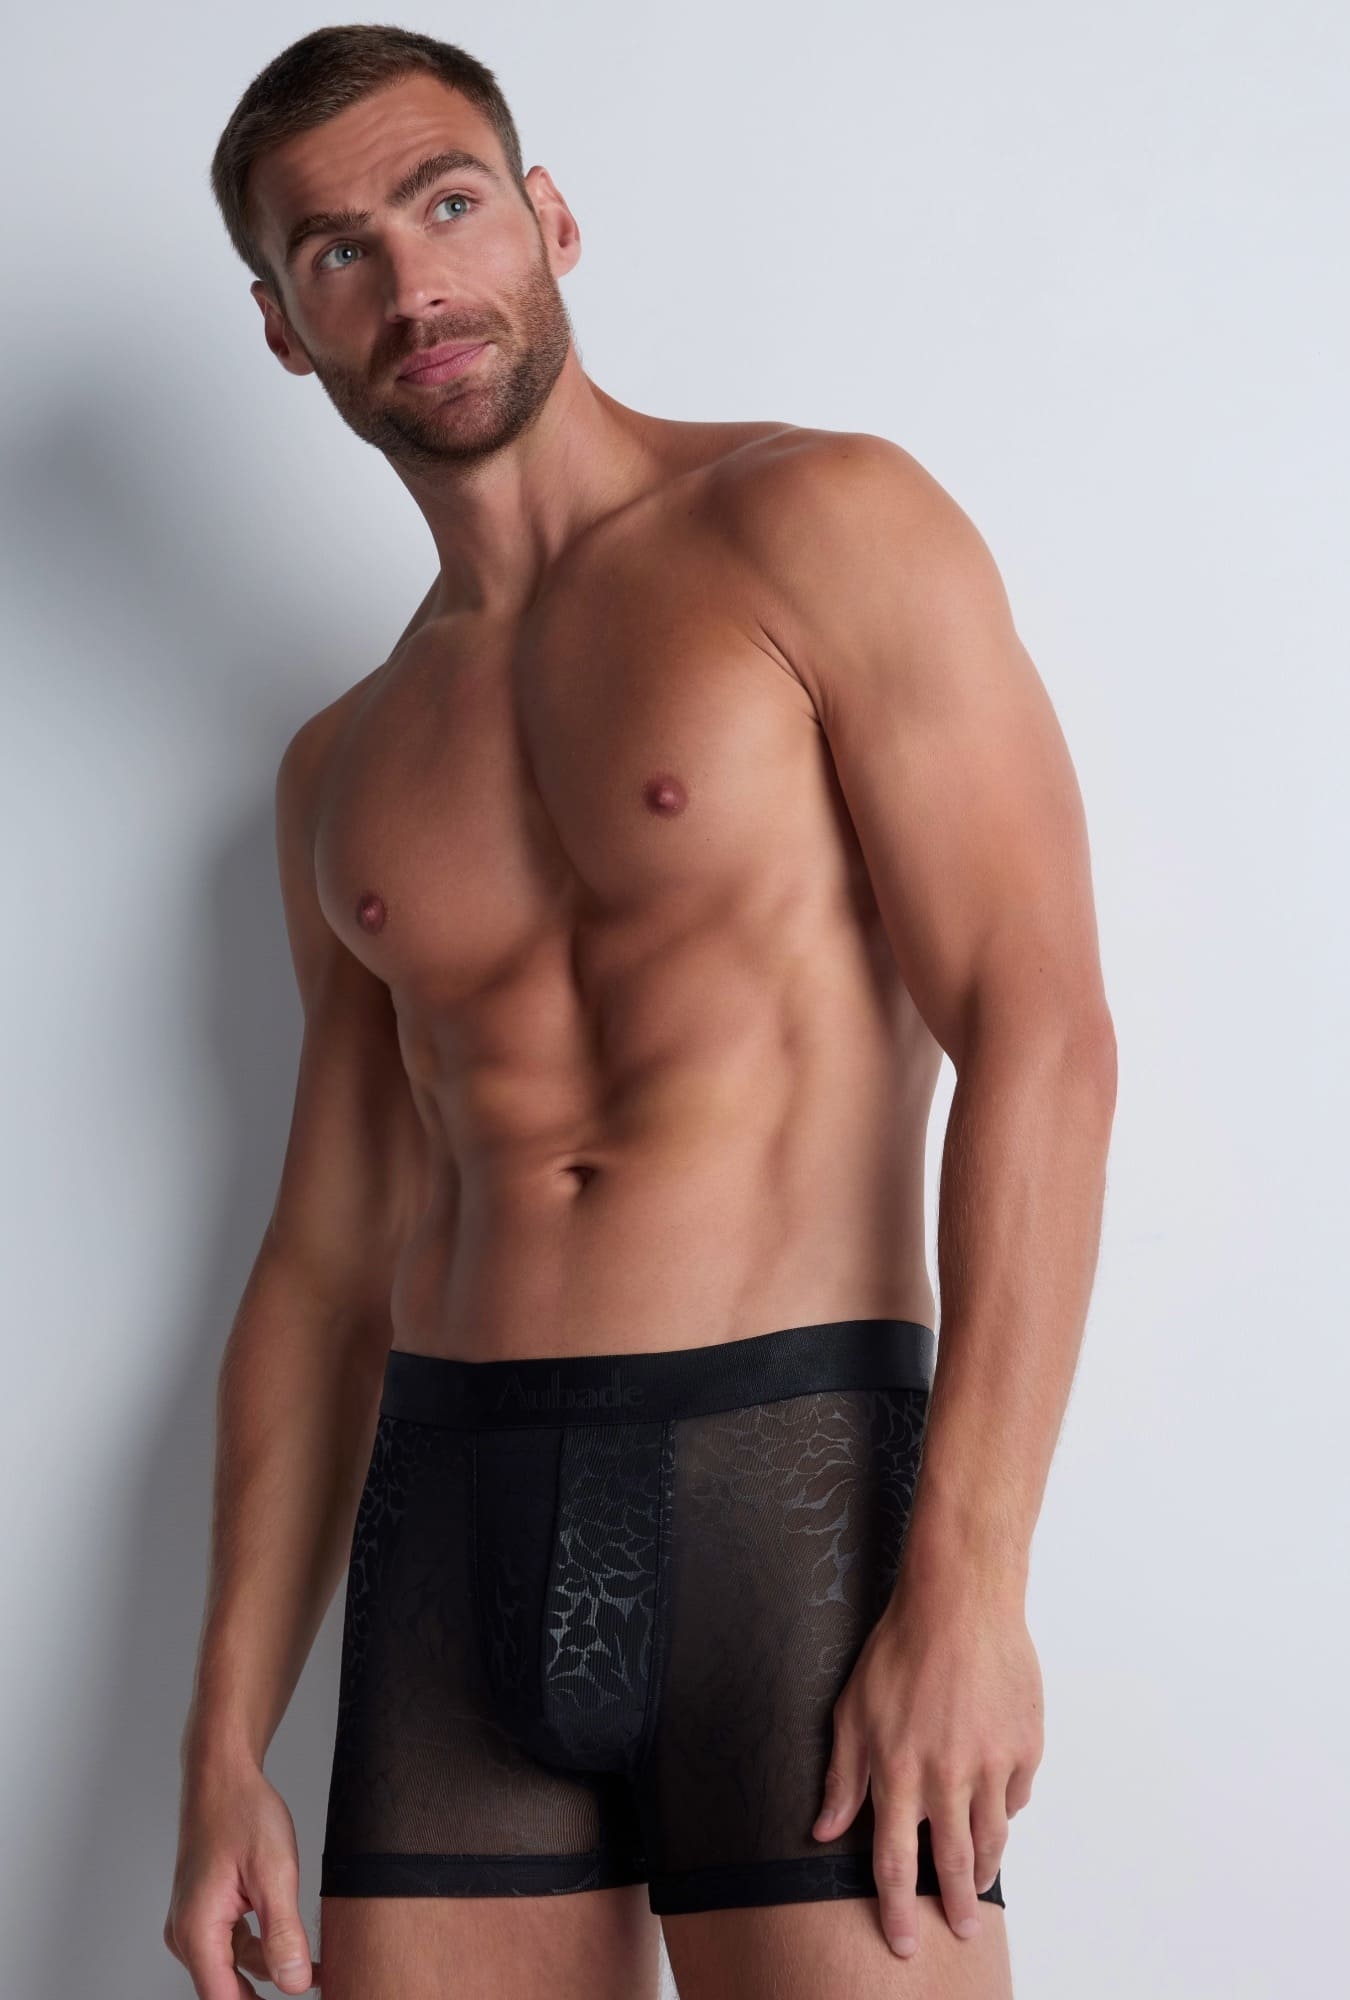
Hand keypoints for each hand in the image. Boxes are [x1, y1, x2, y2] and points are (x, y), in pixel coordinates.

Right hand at [164, 1757, 320, 1995]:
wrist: (222, 1776)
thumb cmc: (242, 1813)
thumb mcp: (275, 1873)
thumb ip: (283, 1934)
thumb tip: (295, 1985)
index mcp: (198, 1931)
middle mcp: (187, 1935)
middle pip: (228, 1991)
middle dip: (270, 1993)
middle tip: (315, 1986)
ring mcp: (194, 1924)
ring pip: (235, 1969)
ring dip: (274, 1971)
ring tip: (320, 1970)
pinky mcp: (205, 1914)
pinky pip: (234, 1947)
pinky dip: (264, 1950)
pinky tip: (298, 1949)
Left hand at [811, 1580, 1042, 1957]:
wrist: (960, 1601)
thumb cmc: (900, 1648)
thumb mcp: (853, 1709)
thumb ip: (843, 1776)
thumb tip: (823, 1830)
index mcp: (900, 1771)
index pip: (896, 1862)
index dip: (898, 1908)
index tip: (903, 1942)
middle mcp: (948, 1777)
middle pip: (953, 1861)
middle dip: (956, 1905)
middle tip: (962, 1930)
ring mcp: (993, 1763)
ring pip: (993, 1836)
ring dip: (985, 1867)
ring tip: (979, 1884)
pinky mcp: (1026, 1745)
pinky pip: (1017, 1795)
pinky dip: (1006, 1807)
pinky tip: (997, 1807)